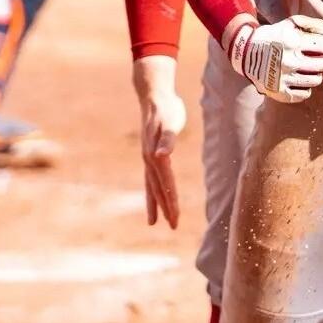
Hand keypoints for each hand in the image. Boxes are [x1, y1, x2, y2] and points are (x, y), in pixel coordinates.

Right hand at [132, 55, 183, 228]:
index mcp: (156, 154)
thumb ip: (167, 139)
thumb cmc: (167, 109)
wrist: (153, 96)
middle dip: (165, 208)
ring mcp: (148, 157)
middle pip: (158, 188)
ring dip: (156, 203)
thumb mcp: (170, 121)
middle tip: (173, 225)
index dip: (170, 201)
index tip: (175, 218)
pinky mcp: (150, 154)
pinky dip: (153, 190)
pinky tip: (155, 197)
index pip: (166, 183)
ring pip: (152, 186)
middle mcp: (150, 159)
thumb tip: (162, 155)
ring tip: (156, 222)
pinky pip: (151, 178)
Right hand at [226, 14, 322, 103]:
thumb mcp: (292, 24)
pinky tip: (296, 79)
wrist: (246, 52)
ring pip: (316, 80)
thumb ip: (317, 26)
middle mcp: (288, 61)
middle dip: (322, 60)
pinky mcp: (279, 93)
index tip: (314, 45)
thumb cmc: (274, 36)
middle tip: (314, 58)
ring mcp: (283, 79)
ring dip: (314, 74)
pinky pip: (304, 94)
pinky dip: (304, 88)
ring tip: (305, 68)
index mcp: (291, 42)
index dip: (322, 44)